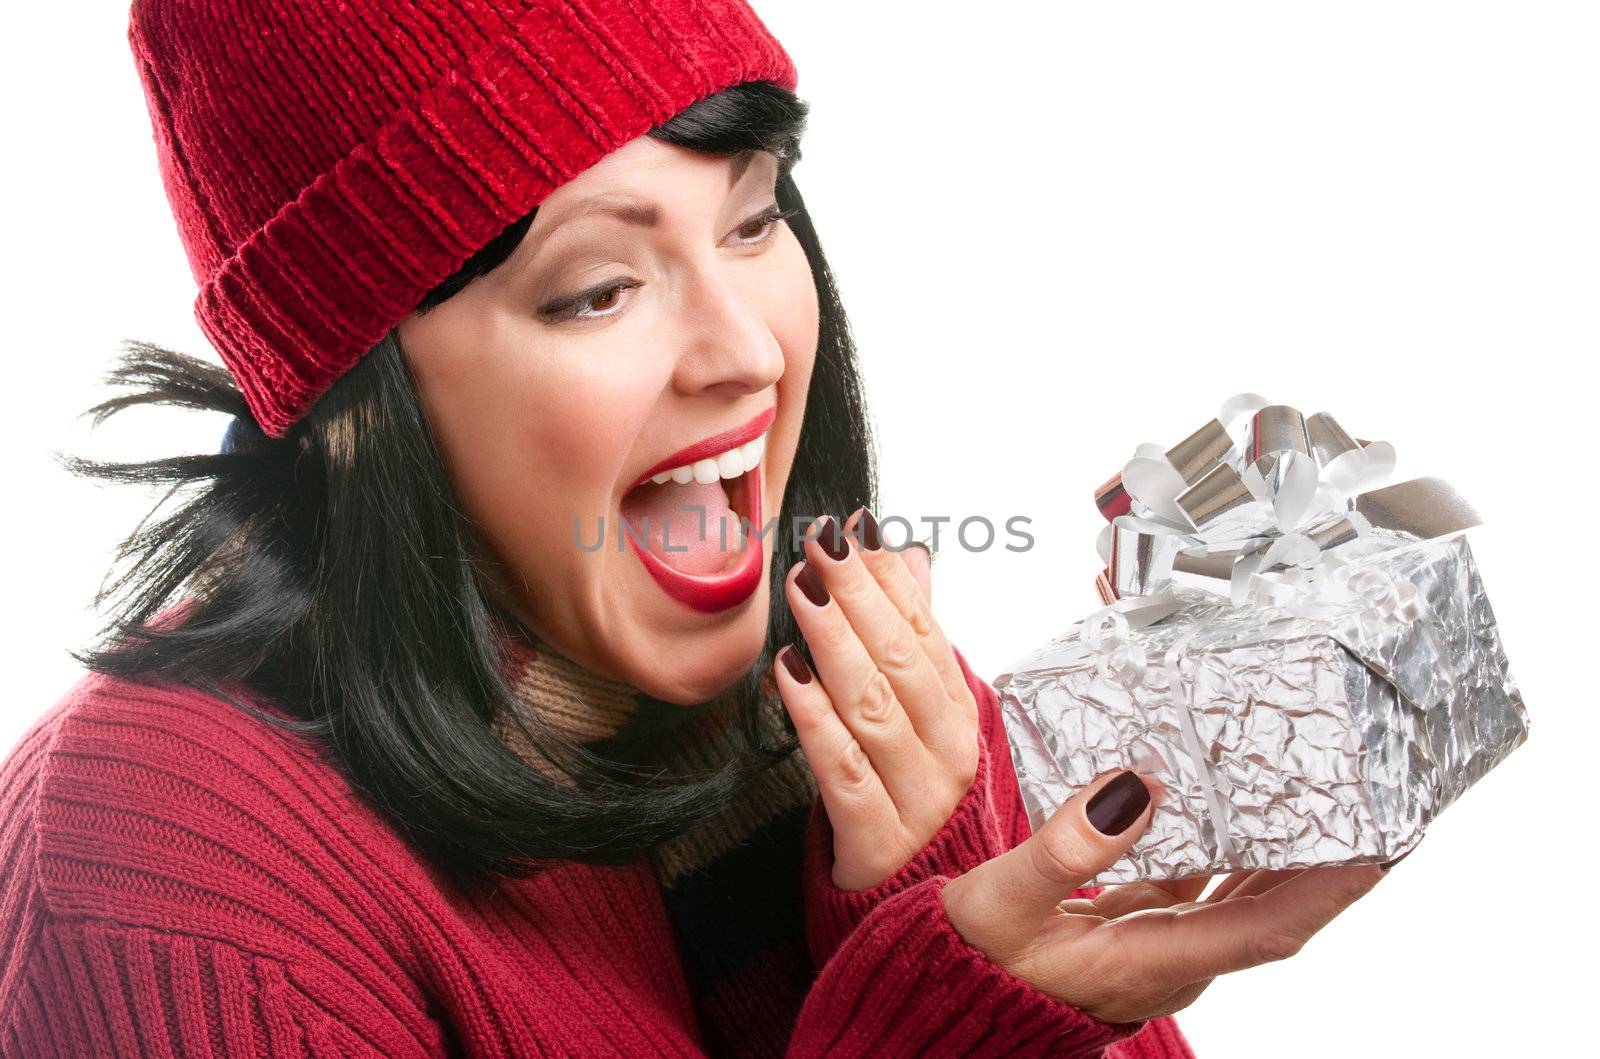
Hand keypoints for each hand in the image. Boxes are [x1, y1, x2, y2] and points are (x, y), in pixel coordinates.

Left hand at [773, 509, 977, 890]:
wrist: (919, 922)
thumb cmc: (910, 803)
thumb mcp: (923, 719)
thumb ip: (914, 637)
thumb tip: (908, 556)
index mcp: (959, 715)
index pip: (925, 632)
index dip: (887, 579)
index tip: (851, 530)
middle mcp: (947, 754)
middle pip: (899, 662)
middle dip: (857, 596)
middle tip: (819, 545)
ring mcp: (917, 800)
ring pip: (872, 707)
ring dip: (833, 641)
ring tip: (800, 590)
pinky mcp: (876, 841)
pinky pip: (842, 770)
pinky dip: (815, 718)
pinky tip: (787, 674)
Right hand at [940, 768, 1387, 1024]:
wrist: (941, 998)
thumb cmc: (970, 961)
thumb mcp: (1002, 901)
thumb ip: (1064, 847)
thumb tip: (1132, 790)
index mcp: (1153, 963)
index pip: (1269, 928)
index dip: (1330, 889)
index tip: (1380, 846)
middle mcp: (1170, 963)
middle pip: (1271, 913)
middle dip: (1325, 865)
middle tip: (1365, 801)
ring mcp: (1156, 951)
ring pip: (1240, 901)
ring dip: (1282, 856)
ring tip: (1313, 795)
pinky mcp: (1135, 933)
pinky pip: (1200, 890)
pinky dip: (1226, 853)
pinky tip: (1227, 811)